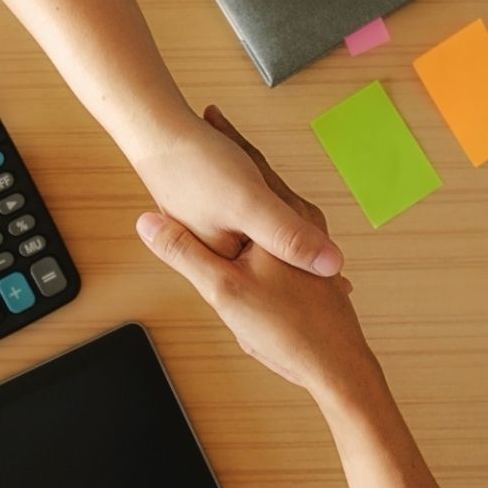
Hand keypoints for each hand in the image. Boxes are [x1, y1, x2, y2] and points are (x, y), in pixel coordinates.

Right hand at [135, 109, 379, 400]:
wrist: (340, 371)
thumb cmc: (289, 331)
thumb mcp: (224, 289)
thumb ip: (185, 252)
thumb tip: (147, 223)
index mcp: (280, 222)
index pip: (251, 167)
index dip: (225, 143)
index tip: (207, 116)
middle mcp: (300, 228)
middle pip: (261, 188)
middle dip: (239, 165)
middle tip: (214, 130)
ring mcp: (306, 250)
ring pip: (269, 215)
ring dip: (248, 199)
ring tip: (229, 177)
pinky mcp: (308, 271)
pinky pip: (275, 240)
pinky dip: (258, 230)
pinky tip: (248, 244)